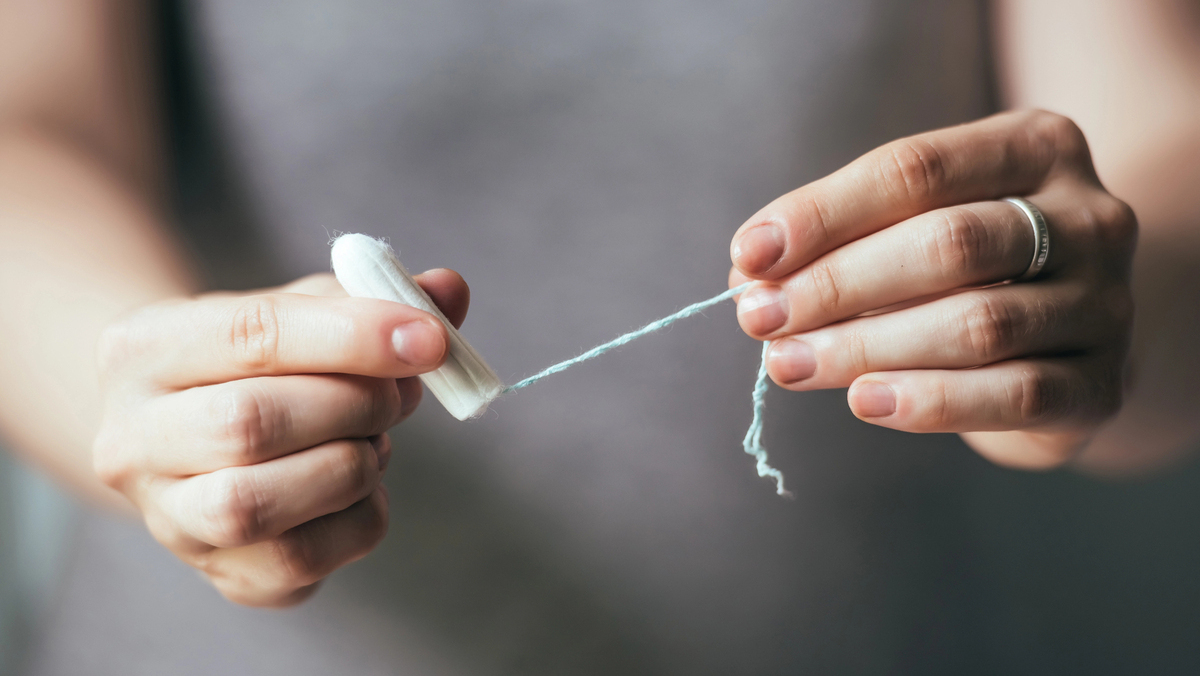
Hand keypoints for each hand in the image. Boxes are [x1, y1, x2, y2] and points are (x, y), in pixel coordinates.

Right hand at [92, 270, 468, 605]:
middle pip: (250, 425)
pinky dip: (362, 515)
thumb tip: (448, 291)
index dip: (352, 336)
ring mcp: (169, 519)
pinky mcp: (224, 575)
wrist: (204, 434)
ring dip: (353, 464)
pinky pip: (303, 560)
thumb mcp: (303, 308)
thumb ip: (375, 295)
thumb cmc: (261, 361)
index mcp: (143, 349)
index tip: (428, 339)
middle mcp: (133, 440)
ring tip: (373, 436)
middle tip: (400, 391)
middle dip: (356, 404)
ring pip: (260, 505)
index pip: (252, 334)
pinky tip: (362, 483)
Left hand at [730, 110, 1136, 468]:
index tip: (750, 255)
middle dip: (838, 284)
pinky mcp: (1103, 383)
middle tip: (761, 318)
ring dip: (865, 348)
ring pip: (978, 324)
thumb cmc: (968, 270)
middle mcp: (1087, 216)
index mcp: (1034, 148)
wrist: (1072, 336)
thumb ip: (839, 241)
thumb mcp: (911, 227)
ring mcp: (1106, 302)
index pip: (916, 169)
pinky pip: (1016, 394)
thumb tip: (748, 275)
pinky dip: (931, 401)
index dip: (824, 213)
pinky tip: (865, 401)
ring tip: (788, 364)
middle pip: (949, 244)